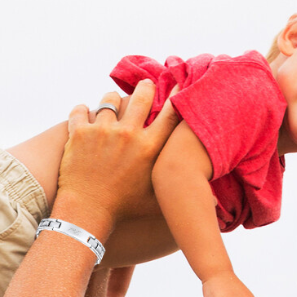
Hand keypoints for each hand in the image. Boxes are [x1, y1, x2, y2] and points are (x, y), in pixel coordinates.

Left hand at [56, 80, 180, 233]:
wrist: (86, 211)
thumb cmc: (123, 208)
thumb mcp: (156, 201)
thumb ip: (181, 193)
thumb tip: (216, 204)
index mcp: (149, 147)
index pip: (170, 113)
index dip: (177, 96)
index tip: (178, 85)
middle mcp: (128, 134)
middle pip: (142, 96)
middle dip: (146, 87)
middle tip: (146, 85)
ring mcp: (102, 131)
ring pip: (109, 99)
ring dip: (111, 100)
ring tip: (111, 103)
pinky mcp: (79, 133)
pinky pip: (80, 110)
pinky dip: (82, 111)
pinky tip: (84, 114)